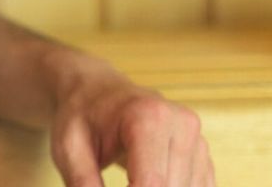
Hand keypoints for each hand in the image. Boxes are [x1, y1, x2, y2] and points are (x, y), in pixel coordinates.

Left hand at [49, 75, 214, 186]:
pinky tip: (141, 181)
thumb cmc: (83, 118)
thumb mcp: (68, 148)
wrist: (100, 92)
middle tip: (107, 182)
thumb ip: (82, 181)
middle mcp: (182, 125)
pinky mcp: (203, 155)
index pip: (151, 183)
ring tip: (126, 180)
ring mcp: (198, 140)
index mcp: (148, 118)